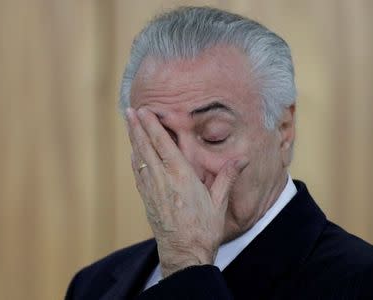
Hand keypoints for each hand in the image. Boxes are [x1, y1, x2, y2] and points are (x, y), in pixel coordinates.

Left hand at [126, 107, 247, 276]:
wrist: (184, 254)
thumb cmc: (203, 229)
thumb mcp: (219, 202)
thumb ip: (228, 177)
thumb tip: (242, 159)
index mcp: (181, 177)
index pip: (163, 144)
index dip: (152, 126)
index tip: (145, 111)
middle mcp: (163, 180)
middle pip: (147, 148)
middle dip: (138, 127)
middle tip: (131, 110)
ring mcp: (152, 190)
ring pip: (140, 159)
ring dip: (134, 140)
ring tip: (130, 125)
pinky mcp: (147, 201)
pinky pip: (138, 174)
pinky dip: (135, 160)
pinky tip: (134, 153)